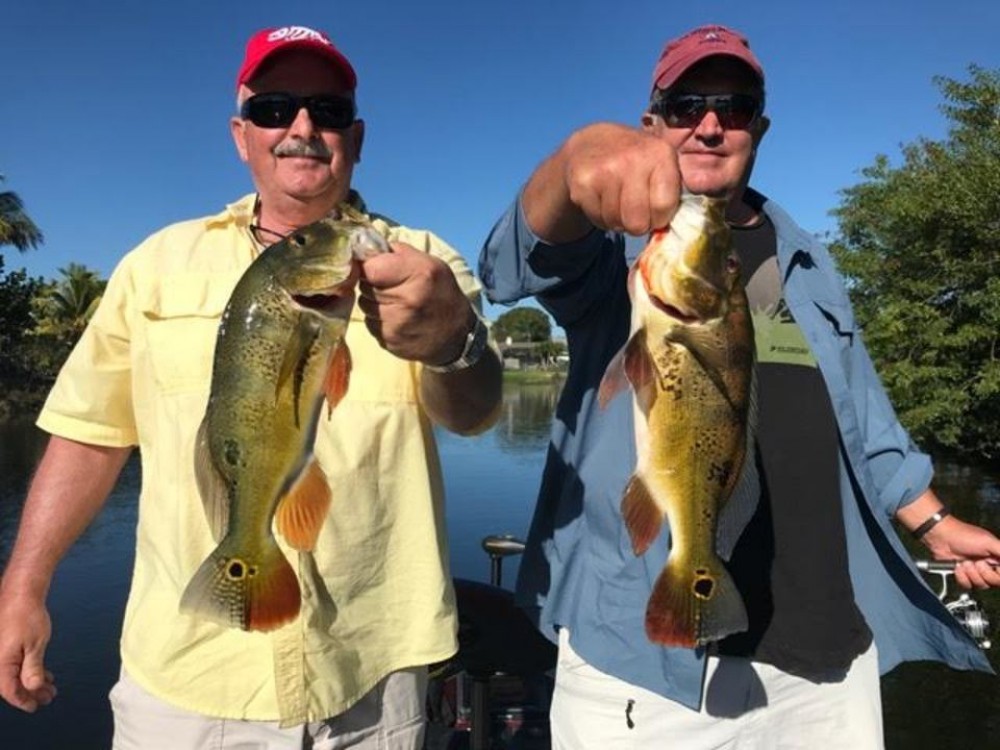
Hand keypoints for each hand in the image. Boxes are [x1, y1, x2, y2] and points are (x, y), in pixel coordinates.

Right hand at [0, 592, 55, 710]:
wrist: (20, 594)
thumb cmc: (26, 615)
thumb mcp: (36, 644)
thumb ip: (33, 668)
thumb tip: (31, 688)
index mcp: (1, 663)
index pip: (10, 690)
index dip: (24, 700)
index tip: (36, 706)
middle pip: (12, 684)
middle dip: (31, 692)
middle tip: (49, 696)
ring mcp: (0, 654)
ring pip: (15, 674)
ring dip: (32, 681)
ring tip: (50, 686)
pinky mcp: (5, 647)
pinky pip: (15, 664)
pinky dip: (29, 670)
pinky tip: (43, 673)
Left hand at [357, 242, 473, 365]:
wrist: (457, 335)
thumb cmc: (442, 293)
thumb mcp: (430, 264)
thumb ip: (398, 252)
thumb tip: (367, 246)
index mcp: (420, 275)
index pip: (371, 268)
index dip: (369, 266)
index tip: (375, 267)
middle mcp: (408, 300)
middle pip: (365, 286)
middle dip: (372, 284)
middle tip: (390, 286)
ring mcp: (398, 324)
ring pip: (364, 306)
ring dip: (373, 302)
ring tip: (394, 303)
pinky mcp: (390, 341)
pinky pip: (370, 324)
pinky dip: (378, 320)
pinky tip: (395, 318)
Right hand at [560, 122, 681, 234]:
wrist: (591, 144)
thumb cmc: (634, 162)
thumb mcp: (660, 165)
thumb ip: (672, 193)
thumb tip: (673, 232)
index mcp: (661, 154)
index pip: (664, 208)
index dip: (659, 216)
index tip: (653, 208)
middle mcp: (633, 158)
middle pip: (637, 222)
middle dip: (636, 223)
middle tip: (632, 207)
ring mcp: (605, 169)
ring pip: (616, 223)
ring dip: (616, 220)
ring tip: (615, 199)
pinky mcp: (583, 181)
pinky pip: (597, 219)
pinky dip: (599, 216)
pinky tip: (600, 197)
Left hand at [923, 516, 999, 589]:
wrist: (942, 537)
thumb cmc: (964, 535)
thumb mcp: (989, 542)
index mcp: (997, 557)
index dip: (999, 574)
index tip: (995, 568)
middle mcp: (988, 566)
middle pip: (994, 582)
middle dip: (984, 573)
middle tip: (977, 562)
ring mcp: (975, 571)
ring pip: (981, 585)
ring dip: (971, 573)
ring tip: (965, 562)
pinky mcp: (963, 575)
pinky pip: (967, 585)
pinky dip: (961, 576)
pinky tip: (958, 566)